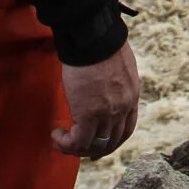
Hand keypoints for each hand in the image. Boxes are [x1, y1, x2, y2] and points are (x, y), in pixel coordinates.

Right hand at [54, 43, 140, 157]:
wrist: (93, 38)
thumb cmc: (101, 44)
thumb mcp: (118, 65)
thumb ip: (114, 81)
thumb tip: (102, 86)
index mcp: (131, 95)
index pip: (126, 129)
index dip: (112, 141)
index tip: (100, 144)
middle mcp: (123, 108)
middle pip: (111, 142)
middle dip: (94, 150)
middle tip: (78, 149)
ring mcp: (108, 113)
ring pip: (94, 146)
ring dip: (76, 148)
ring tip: (62, 141)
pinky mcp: (88, 114)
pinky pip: (78, 142)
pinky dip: (66, 144)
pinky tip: (56, 135)